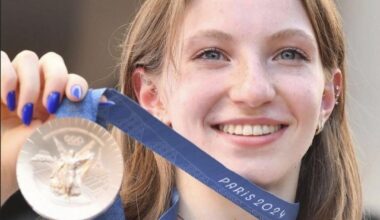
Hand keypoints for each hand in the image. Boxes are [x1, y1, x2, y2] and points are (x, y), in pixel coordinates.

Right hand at [1, 50, 88, 205]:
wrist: (0, 165)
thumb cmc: (28, 154)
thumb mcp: (58, 137)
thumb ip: (80, 118)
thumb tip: (107, 102)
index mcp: (57, 99)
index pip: (72, 78)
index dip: (75, 83)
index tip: (74, 97)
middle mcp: (38, 86)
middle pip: (53, 60)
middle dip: (55, 79)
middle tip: (49, 105)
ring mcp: (15, 81)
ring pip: (28, 58)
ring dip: (29, 85)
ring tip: (23, 113)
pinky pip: (1, 58)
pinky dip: (5, 78)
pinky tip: (6, 102)